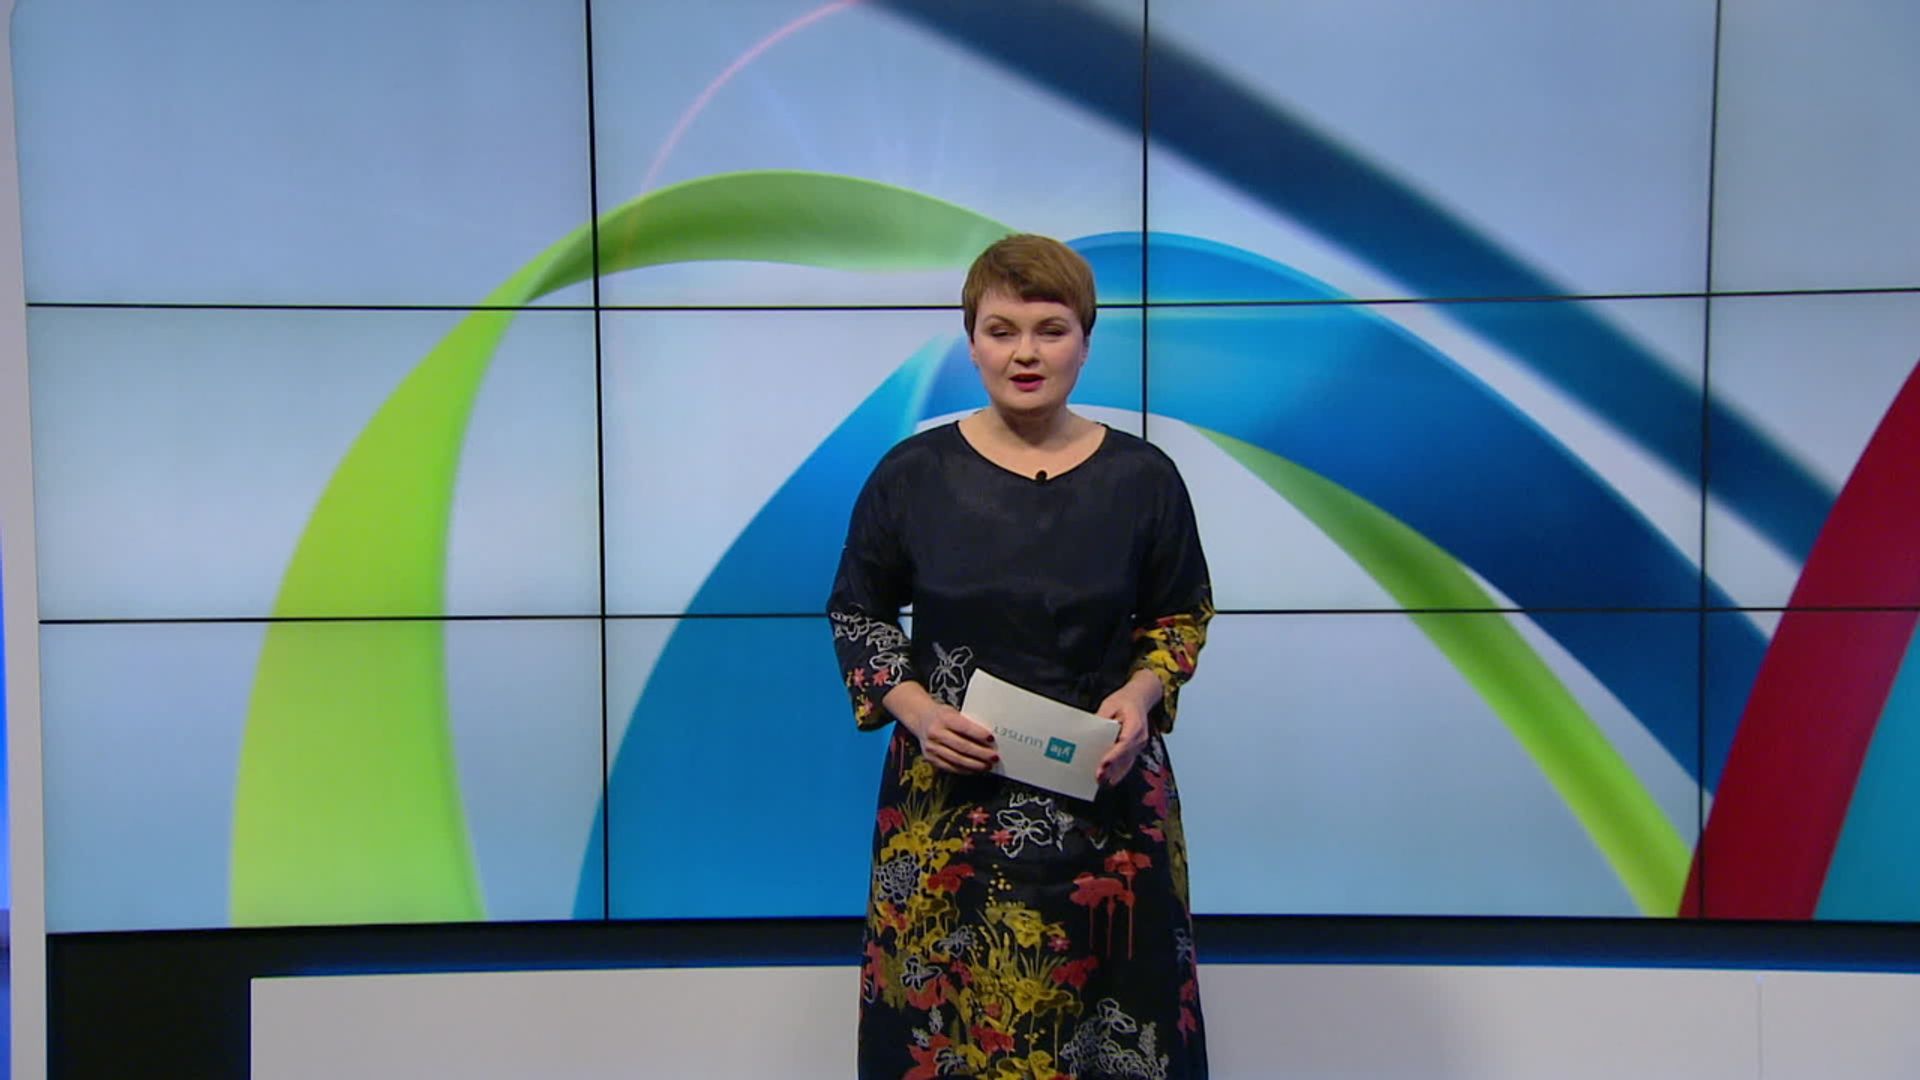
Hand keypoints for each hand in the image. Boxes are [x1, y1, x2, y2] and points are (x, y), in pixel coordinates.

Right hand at [911, 704, 999, 773]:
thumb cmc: (942, 715)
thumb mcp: (953, 712)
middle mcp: (935, 733)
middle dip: (980, 753)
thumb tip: (988, 738)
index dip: (978, 734)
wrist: (920, 719)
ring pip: (957, 760)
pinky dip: (965, 770)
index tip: (991, 739)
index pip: (963, 727)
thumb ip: (967, 723)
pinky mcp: (931, 758)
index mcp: (943, 718)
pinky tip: (975, 770)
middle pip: (962, 746)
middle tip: (994, 757)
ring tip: (987, 765)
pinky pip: (950, 767)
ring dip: (975, 764)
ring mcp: (932, 748)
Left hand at [1095, 671, 1161, 785]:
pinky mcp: (1134, 750)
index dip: (1114, 755)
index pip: (1125, 743)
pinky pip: (1127, 764)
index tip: (1103, 764)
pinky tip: (1107, 780)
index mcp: (1136, 724)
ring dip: (1114, 774)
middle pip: (1126, 756)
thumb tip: (1089, 732)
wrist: (1139, 699)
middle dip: (1111, 768)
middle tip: (1097, 777)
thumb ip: (1100, 719)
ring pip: (1127, 763)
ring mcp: (1139, 746)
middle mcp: (1140, 738)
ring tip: (1099, 782)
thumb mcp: (1109, 705)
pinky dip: (1117, 773)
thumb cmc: (1124, 701)